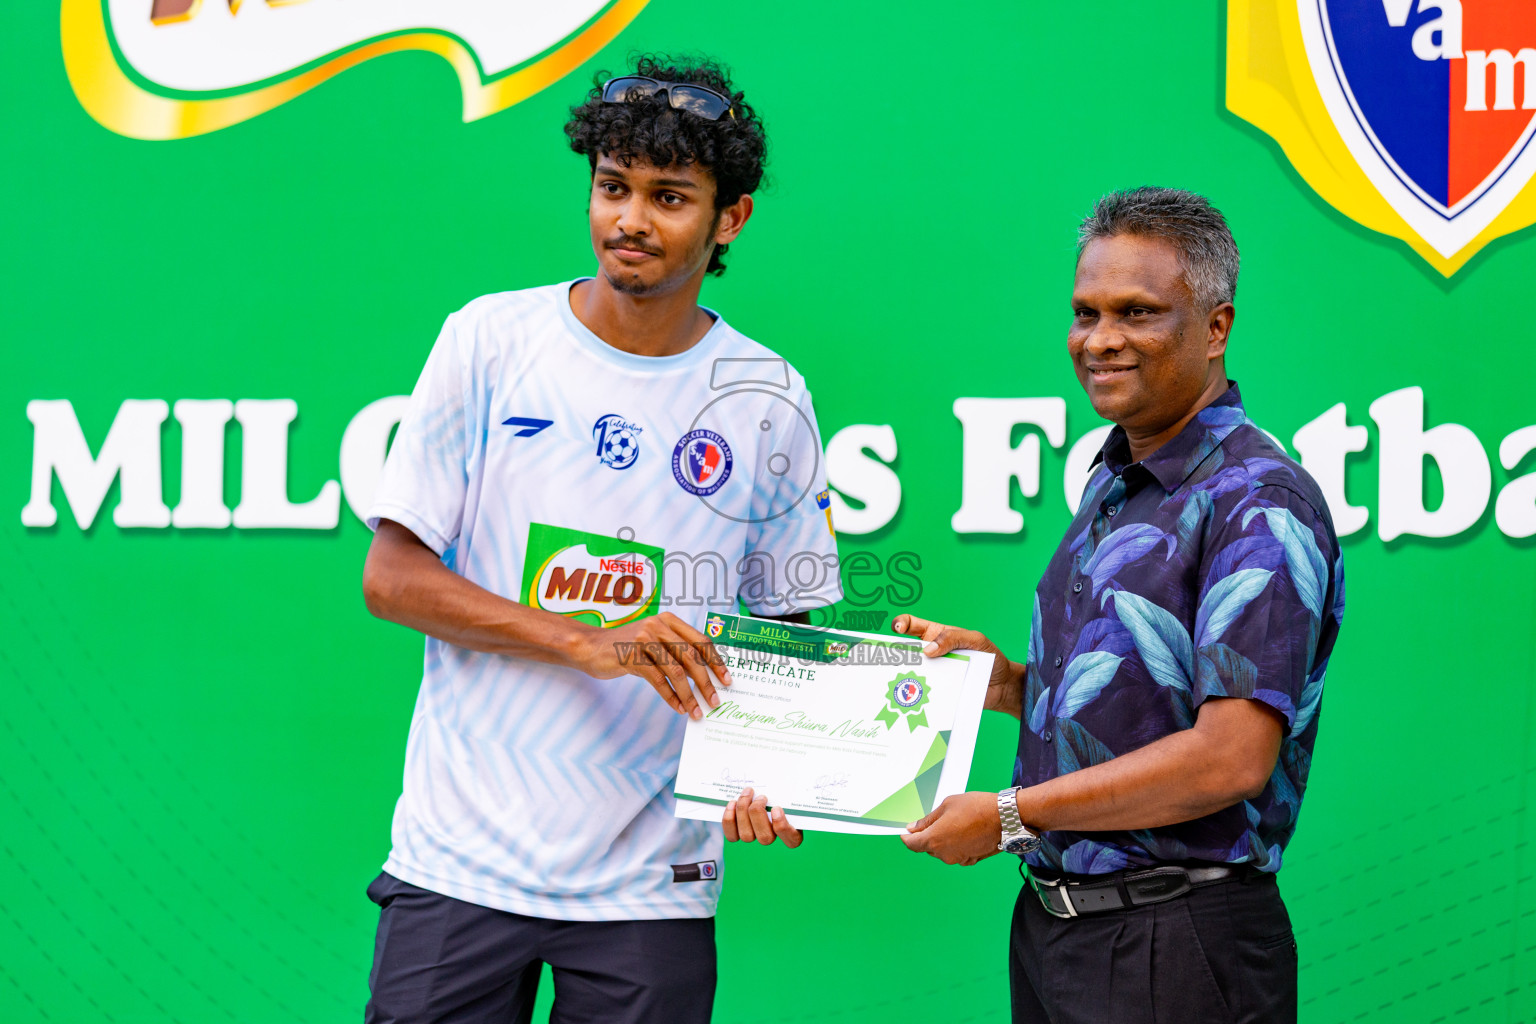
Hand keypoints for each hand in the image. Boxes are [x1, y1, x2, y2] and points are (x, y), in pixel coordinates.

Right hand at [575, 612, 731, 719]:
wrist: (590, 646)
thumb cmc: (625, 647)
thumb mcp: (653, 641)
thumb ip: (675, 651)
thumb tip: (703, 676)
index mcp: (669, 620)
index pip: (701, 640)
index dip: (716, 661)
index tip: (726, 680)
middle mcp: (659, 626)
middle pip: (691, 657)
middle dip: (706, 682)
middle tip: (714, 701)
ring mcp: (644, 639)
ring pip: (675, 671)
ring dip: (689, 694)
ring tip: (696, 711)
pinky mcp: (631, 656)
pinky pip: (657, 680)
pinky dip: (670, 696)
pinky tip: (677, 707)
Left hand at [722, 788, 802, 848]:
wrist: (758, 791)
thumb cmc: (779, 791)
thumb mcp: (786, 792)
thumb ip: (786, 793)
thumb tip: (784, 782)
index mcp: (791, 830)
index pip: (791, 840)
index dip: (782, 827)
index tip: (776, 808)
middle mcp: (772, 837)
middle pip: (765, 838)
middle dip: (759, 814)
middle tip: (760, 797)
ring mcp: (754, 837)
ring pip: (747, 836)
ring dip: (744, 812)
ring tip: (747, 793)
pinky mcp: (738, 834)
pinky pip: (732, 835)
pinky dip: (730, 819)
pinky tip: (732, 803)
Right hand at [892, 613, 1022, 717]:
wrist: (1003, 687)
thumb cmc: (991, 657)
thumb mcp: (975, 640)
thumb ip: (953, 638)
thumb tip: (928, 649)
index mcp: (936, 635)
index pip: (911, 625)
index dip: (901, 623)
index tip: (898, 628)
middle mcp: (931, 654)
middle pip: (905, 651)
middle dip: (893, 653)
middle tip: (889, 658)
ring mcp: (933, 674)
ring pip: (910, 674)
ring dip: (903, 677)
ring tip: (899, 680)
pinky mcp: (936, 692)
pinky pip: (922, 694)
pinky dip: (915, 696)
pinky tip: (913, 700)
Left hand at [900, 791, 1001, 865]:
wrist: (1004, 818)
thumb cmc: (976, 808)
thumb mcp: (946, 806)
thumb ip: (928, 820)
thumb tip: (914, 828)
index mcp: (934, 840)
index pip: (912, 844)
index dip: (906, 838)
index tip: (905, 833)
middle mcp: (944, 854)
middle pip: (927, 848)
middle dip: (928, 836)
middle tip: (937, 821)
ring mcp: (958, 859)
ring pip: (943, 851)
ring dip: (943, 840)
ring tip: (956, 823)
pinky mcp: (970, 861)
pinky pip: (956, 854)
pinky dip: (956, 845)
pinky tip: (965, 833)